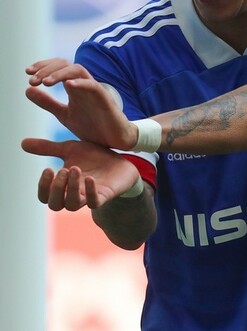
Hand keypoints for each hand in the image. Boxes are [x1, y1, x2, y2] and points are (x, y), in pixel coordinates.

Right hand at [21, 138, 141, 210]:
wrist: (122, 160)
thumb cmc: (94, 158)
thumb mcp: (70, 149)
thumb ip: (49, 148)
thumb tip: (23, 143)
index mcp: (63, 186)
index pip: (45, 196)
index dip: (43, 186)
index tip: (48, 169)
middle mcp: (74, 195)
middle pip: (55, 205)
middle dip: (56, 188)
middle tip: (63, 170)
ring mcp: (89, 197)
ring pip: (72, 205)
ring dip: (70, 188)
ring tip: (75, 169)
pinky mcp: (105, 196)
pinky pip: (94, 202)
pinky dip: (90, 192)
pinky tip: (89, 178)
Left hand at [26, 59, 137, 149]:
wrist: (113, 142)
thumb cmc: (92, 127)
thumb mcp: (64, 114)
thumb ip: (47, 103)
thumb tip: (28, 89)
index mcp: (74, 88)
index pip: (59, 67)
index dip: (43, 66)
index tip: (28, 73)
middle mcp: (84, 85)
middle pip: (66, 65)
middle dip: (47, 69)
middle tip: (32, 80)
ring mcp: (95, 91)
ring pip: (78, 70)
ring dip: (60, 73)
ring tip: (45, 82)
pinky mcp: (105, 99)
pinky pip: (93, 86)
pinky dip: (81, 83)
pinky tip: (68, 84)